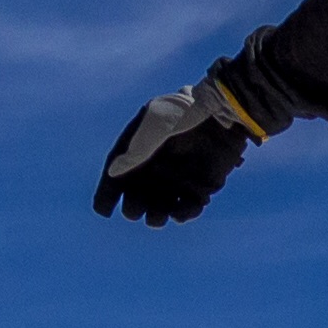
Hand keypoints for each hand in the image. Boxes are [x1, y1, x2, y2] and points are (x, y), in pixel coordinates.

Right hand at [94, 83, 250, 225]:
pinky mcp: (201, 186)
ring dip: (156, 216)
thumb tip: (113, 172)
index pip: (116, 174)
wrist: (224, 109)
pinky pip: (188, 207)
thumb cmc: (188, 110)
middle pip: (137, 195)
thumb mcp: (158, 122)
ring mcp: (178, 177)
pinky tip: (180, 214)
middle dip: (133, 207)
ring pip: (161, 206)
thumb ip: (138, 148)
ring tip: (157, 218)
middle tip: (136, 210)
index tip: (103, 210)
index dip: (107, 193)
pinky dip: (184, 214)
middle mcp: (156, 165)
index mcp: (138, 147)